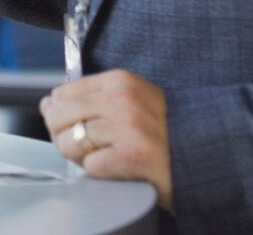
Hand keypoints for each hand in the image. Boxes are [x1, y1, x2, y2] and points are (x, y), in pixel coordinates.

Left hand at [42, 70, 173, 209]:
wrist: (205, 157)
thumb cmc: (162, 132)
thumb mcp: (129, 102)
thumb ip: (88, 99)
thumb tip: (47, 104)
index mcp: (120, 80)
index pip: (62, 94)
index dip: (63, 116)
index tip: (80, 126)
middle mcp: (123, 99)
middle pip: (59, 116)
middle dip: (65, 137)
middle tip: (90, 148)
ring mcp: (130, 127)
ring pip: (70, 143)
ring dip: (82, 158)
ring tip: (107, 158)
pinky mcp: (135, 156)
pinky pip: (91, 166)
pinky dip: (101, 172)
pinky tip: (120, 169)